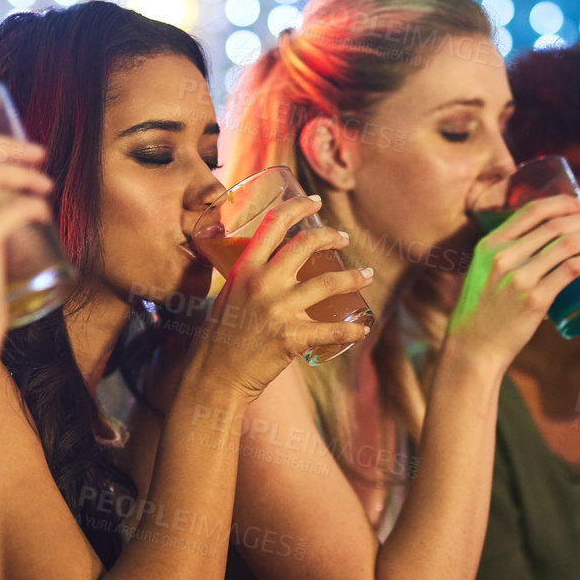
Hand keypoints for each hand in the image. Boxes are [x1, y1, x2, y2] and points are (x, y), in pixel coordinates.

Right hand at [188, 195, 374, 397]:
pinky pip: (331, 330)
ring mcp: (279, 310)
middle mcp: (262, 283)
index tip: (314, 202)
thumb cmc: (217, 338)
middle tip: (343, 240)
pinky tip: (362, 327)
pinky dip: (351, 329)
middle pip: (306, 244)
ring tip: (366, 275)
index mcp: (244, 268)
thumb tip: (267, 268)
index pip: (273, 224)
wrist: (213, 377)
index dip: (297, 207)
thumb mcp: (227, 296)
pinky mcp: (292, 338)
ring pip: (329, 282)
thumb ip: (246, 279)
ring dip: (354, 277)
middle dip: (331, 237)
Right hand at [446, 195, 579, 369]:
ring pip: (567, 244)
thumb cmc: (483, 308)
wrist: (474, 345)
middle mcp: (504, 257)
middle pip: (555, 225)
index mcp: (490, 244)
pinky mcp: (535, 300)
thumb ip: (504, 253)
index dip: (563, 202)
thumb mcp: (483, 270)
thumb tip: (539, 240)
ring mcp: (519, 278)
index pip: (532, 211)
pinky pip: (569, 270)